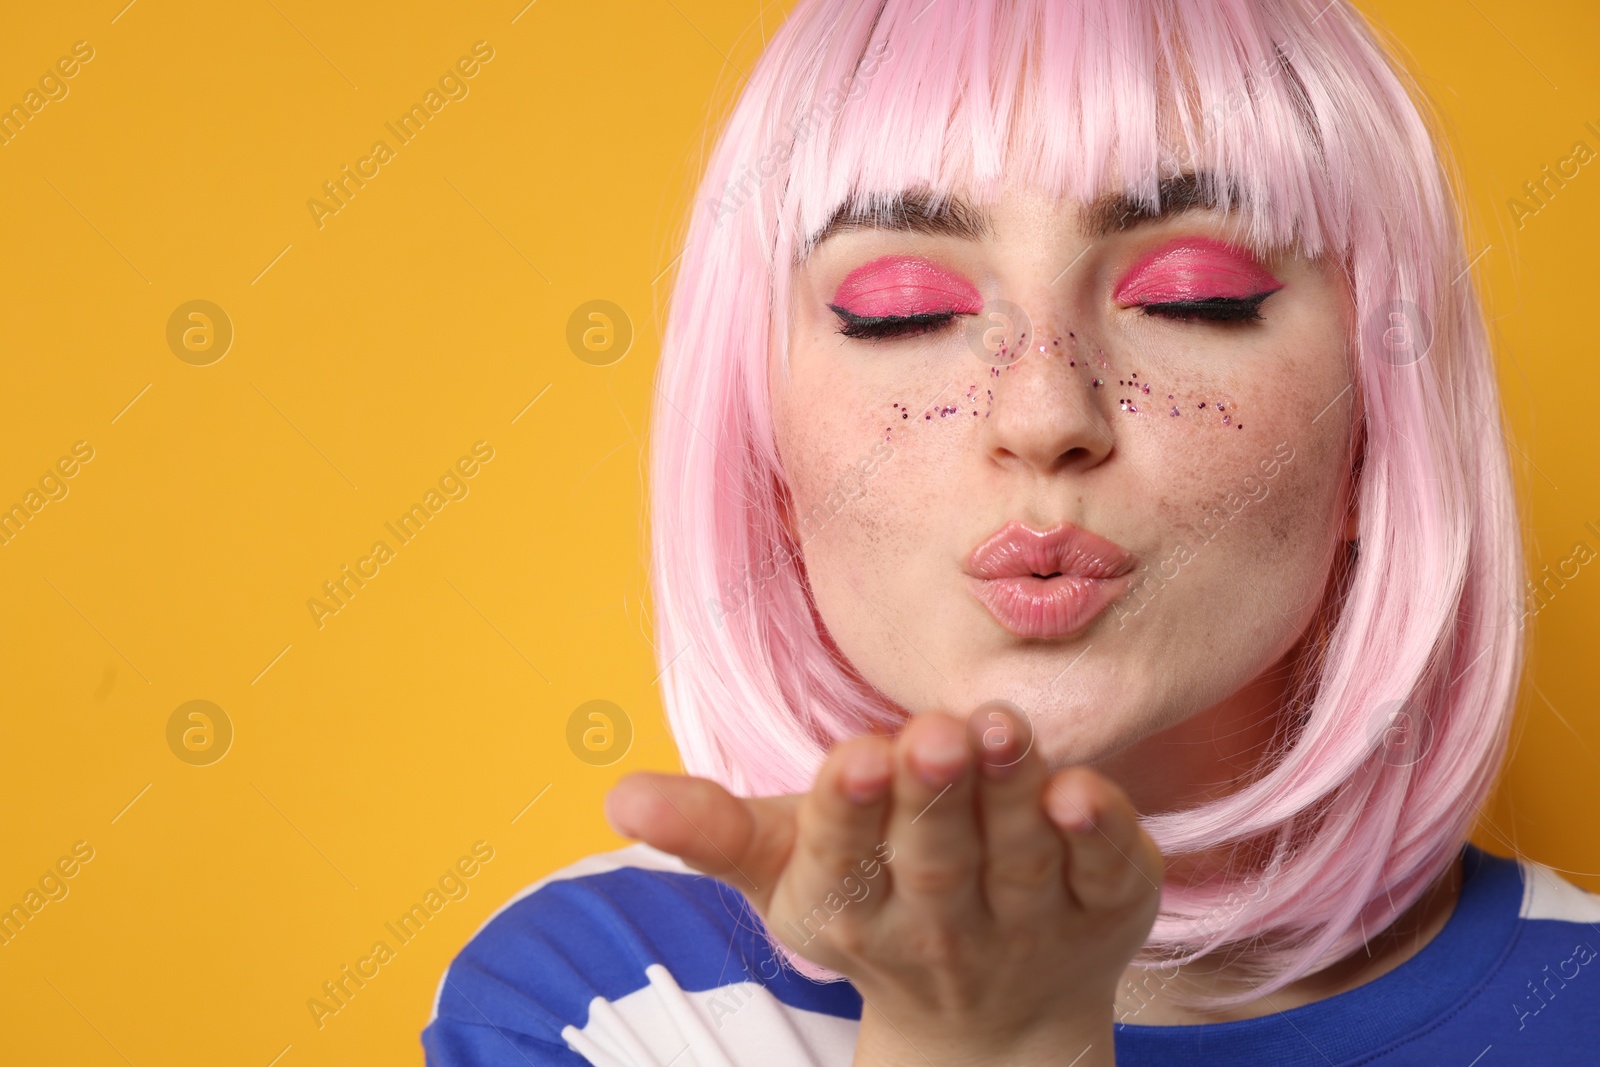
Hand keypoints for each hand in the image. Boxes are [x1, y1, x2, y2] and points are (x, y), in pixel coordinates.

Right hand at [603, 702, 1164, 1066]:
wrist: (989, 1018)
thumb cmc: (870, 900)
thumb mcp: (785, 868)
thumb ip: (710, 829)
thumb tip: (617, 797)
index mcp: (847, 907)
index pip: (843, 860)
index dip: (850, 811)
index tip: (857, 759)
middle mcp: (935, 926)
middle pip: (931, 861)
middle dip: (930, 797)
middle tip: (931, 734)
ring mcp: (1026, 925)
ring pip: (1017, 860)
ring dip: (1012, 797)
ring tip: (1001, 726)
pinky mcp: (1103, 911)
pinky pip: (1104, 876)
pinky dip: (1100, 838)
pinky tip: (1083, 790)